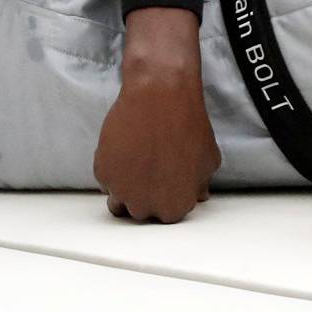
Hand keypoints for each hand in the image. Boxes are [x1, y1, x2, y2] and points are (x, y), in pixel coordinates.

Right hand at [93, 7, 220, 223]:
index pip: (167, 216)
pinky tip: (125, 150)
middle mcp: (146, 206)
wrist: (160, 95)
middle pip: (140, 212)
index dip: (166, 197)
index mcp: (174, 208)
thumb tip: (199, 193)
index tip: (165, 183)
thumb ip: (201, 182)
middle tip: (150, 171)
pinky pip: (105, 180)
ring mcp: (122, 191)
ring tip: (135, 165)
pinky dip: (113, 169)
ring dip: (125, 189)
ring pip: (118, 202)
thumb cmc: (189, 125)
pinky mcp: (103, 172)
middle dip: (145, 195)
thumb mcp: (208, 158)